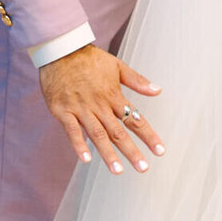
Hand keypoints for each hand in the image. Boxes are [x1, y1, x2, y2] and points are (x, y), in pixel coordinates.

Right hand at [38, 42, 163, 172]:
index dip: (148, 135)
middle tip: (143, 168)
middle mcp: (99, 104)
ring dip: (108, 153)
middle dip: (132, 151)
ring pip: (97, 134)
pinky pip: (71, 130)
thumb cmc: (90, 59)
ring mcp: (80, 108)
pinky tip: (86, 159)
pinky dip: (78, 144)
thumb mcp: (117, 66)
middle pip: (118, 131)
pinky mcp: (63, 111)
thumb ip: (137, 81)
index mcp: (113, 95)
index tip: (160, 150)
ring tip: (118, 171)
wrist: (61, 50)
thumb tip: (158, 90)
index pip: (135, 119)